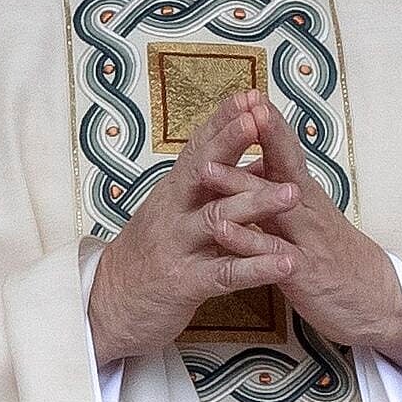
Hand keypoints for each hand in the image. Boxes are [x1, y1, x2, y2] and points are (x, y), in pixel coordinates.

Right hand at [87, 93, 298, 365]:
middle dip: (231, 143)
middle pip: (202, 171)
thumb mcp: (174, 215)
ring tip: (294, 194)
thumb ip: (208, 190)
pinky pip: (225, 272)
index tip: (249, 95)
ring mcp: (176, 246)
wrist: (107, 306)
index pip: (198, 148)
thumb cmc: (150, 256)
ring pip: (218, 219)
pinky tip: (286, 262)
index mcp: (173, 193)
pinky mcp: (183, 283)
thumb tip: (247, 161)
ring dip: (258, 204)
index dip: (222, 121)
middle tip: (260, 119)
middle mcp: (171, 212)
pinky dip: (257, 266)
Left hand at [198, 94, 401, 364]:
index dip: (269, 124)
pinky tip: (223, 229)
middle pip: (280, 166)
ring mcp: (306, 240)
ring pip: (271, 206)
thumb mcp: (311, 222)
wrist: (380, 303)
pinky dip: (247, 240)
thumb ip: (282, 197)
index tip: (247, 93)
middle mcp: (307, 210)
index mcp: (306, 197)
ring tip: (208, 167)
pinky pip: (271, 253)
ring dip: (239, 185)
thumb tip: (255, 171)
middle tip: (236, 107)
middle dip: (258, 136)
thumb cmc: (339, 260)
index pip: (286, 153)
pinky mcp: (304, 273)